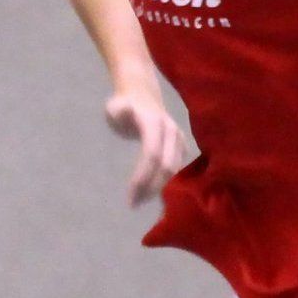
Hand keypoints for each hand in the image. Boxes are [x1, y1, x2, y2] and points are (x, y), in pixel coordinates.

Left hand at [104, 83, 185, 206]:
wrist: (142, 94)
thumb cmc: (124, 104)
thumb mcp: (115, 106)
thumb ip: (118, 112)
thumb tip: (126, 112)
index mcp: (154, 123)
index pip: (151, 155)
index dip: (142, 177)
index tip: (130, 196)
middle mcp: (171, 132)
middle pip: (166, 166)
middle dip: (151, 188)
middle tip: (133, 204)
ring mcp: (179, 139)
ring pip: (174, 170)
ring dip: (158, 188)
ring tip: (139, 201)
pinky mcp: (182, 147)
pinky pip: (176, 169)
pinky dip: (165, 183)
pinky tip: (151, 194)